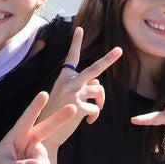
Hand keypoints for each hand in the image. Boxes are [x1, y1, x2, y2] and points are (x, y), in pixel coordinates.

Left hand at [0, 91, 84, 163]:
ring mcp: (35, 151)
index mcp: (16, 134)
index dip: (35, 107)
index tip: (44, 94)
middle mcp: (28, 140)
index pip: (27, 119)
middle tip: (74, 107)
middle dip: (60, 117)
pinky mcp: (40, 163)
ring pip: (43, 159)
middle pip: (47, 127)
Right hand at [40, 28, 121, 149]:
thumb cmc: (56, 114)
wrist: (45, 134)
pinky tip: (88, 121)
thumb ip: (80, 87)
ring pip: (99, 91)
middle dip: (108, 59)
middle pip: (94, 69)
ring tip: (93, 112)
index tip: (79, 29)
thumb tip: (97, 84)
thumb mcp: (64, 96)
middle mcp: (69, 82)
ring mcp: (74, 93)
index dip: (75, 42)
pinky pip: (97, 107)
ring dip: (100, 102)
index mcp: (64, 78)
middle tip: (119, 51)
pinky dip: (95, 115)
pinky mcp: (78, 106)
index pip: (71, 57)